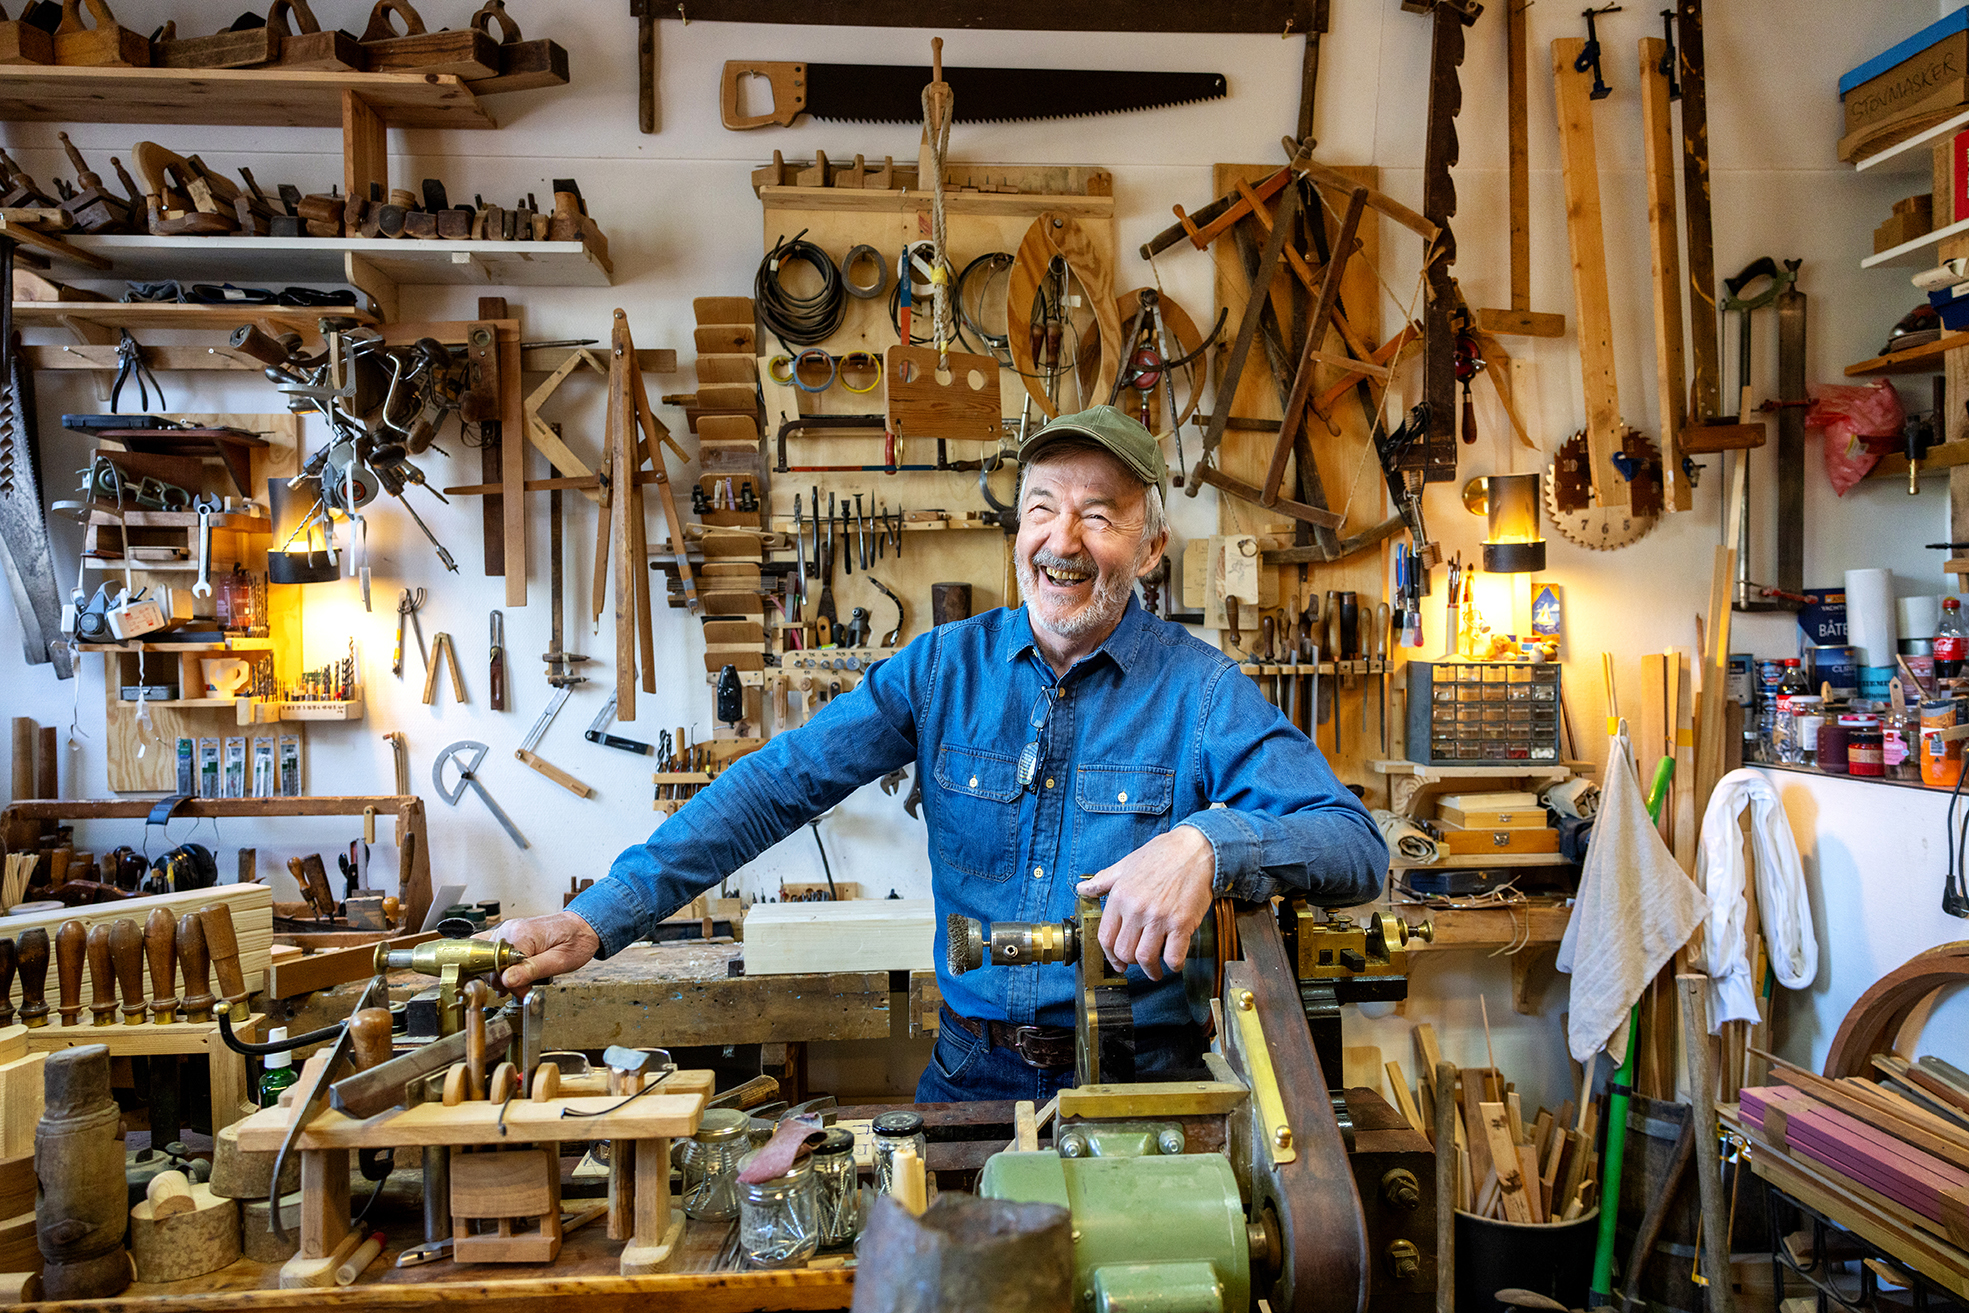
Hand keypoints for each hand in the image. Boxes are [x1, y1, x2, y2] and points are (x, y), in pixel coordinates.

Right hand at [481, 911, 600, 995]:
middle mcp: (510, 929)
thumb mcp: (560, 961)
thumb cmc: (576, 941)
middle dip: (503, 981)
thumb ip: (532, 970)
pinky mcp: (509, 934)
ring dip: (497, 974)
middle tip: (522, 989)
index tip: (524, 992)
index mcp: (521, 935)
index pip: (502, 967)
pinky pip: (490, 949)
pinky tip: (506, 974)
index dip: (512, 985)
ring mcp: (507, 930)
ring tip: (515, 983)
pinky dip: (494, 964)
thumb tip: (507, 980)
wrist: (583, 926)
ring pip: (485, 957)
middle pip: (488, 963)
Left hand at [1074, 825, 1215, 980]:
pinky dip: (1173, 965)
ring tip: (1155, 970)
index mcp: (1121, 896)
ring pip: (1146, 958)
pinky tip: (1174, 962)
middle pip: (1124, 951)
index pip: (1106, 937)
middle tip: (1137, 963)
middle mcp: (1137, 909)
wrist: (1195, 850)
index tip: (1117, 961)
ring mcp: (1160, 918)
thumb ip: (1102, 881)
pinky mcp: (1182, 923)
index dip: (1109, 955)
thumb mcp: (1126, 865)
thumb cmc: (1162, 856)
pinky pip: (1173, 956)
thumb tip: (1082, 889)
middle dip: (1130, 963)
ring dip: (1150, 970)